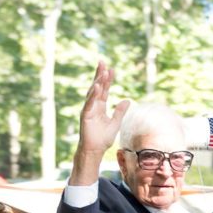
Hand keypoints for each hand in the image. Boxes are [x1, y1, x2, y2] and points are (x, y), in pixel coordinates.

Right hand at [70, 61, 129, 184]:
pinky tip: (97, 86)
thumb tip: (127, 100)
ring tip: (102, 71)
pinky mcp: (85, 116)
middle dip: (100, 75)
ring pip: (93, 93)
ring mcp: (88, 110)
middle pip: (97, 87)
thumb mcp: (115, 123)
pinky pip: (89, 103)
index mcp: (100, 107)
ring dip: (97, 82)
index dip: (108, 79)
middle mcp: (93, 106)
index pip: (104, 90)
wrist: (95, 150)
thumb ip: (120, 111)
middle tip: (103, 62)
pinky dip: (93, 95)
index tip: (112, 68)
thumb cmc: (103, 139)